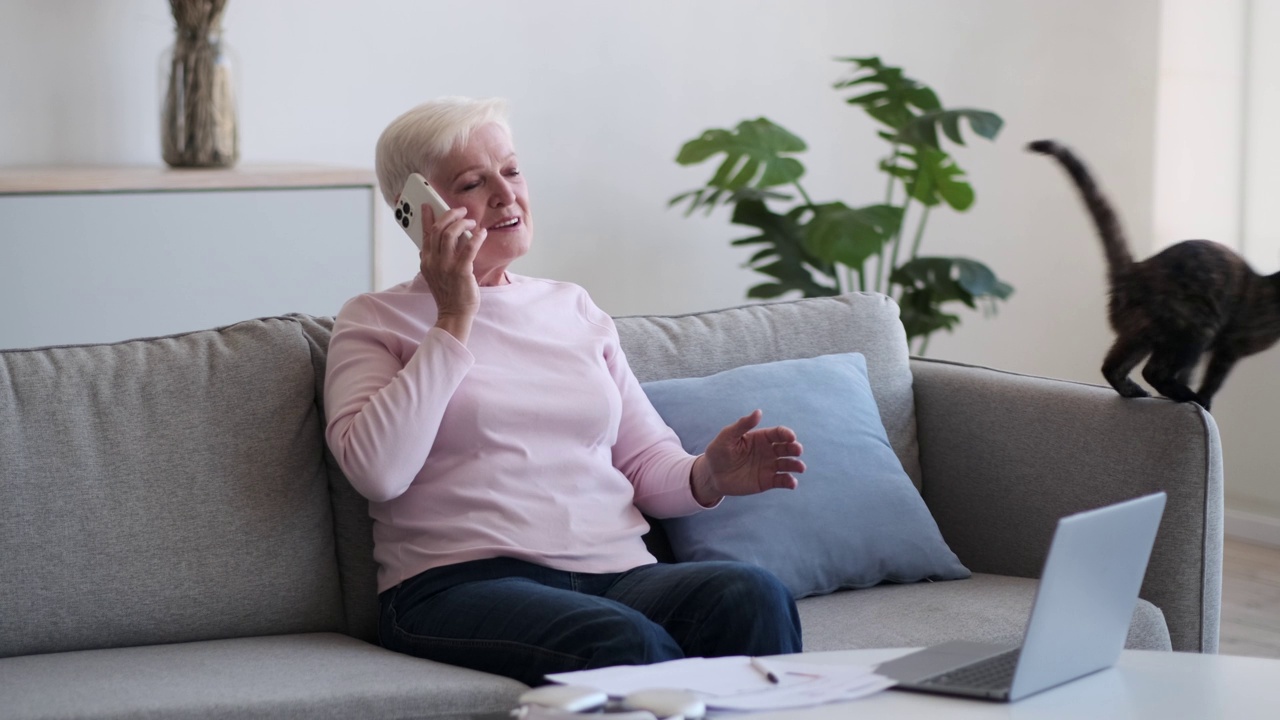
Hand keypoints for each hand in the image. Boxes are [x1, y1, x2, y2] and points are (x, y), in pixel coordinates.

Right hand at [419, 204, 486, 340]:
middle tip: (461, 211)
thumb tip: (441, 237)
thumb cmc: (449, 293)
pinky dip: (476, 237)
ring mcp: (446, 266)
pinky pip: (469, 247)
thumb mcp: (436, 273)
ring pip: (450, 234)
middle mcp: (433, 261)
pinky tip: (482, 233)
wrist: (454, 313)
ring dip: (463, 224)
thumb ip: (435, 256)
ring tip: (471, 222)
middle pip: (438, 229)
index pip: (425, 233)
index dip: (427, 217)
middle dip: (450, 215)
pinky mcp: (461, 271)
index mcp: (426, 261)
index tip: (429, 204)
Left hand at [691, 409, 803, 505]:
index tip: (791, 437)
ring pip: (788, 464)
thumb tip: (759, 412)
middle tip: (798, 450)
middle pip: (787, 448)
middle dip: (795, 448)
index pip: (778, 433)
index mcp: (761, 438)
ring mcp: (769, 466)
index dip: (787, 434)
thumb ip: (742, 425)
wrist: (712, 475)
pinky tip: (792, 483)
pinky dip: (789, 482)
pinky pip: (782, 481)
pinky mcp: (767, 481)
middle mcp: (768, 451)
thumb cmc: (719, 452)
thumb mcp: (727, 436)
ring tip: (800, 468)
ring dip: (796, 465)